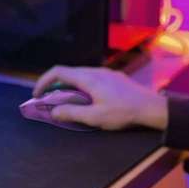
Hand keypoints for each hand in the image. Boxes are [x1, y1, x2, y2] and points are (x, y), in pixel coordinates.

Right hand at [31, 65, 168, 131]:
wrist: (151, 107)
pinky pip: (92, 78)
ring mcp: (106, 73)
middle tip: (49, 100)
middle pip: (68, 72)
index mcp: (88, 78)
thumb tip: (53, 111)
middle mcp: (95, 71)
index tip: (37, 95)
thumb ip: (72, 113)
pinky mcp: (115, 78)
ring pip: (81, 75)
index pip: (58, 72)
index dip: (43, 81)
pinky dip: (81, 86)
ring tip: (67, 102)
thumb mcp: (95, 117)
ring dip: (69, 86)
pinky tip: (87, 99)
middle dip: (55, 85)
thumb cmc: (122, 112)